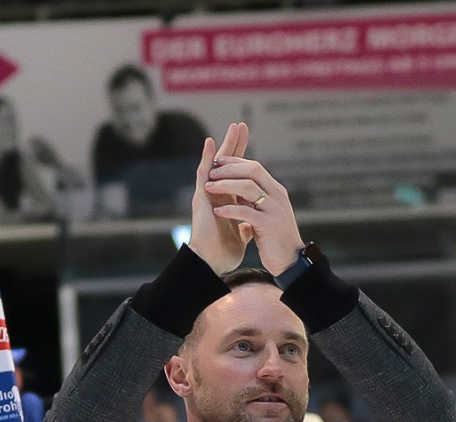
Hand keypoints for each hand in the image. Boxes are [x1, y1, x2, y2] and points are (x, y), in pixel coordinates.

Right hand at [188, 122, 252, 274]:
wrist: (213, 262)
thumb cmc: (224, 251)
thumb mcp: (242, 234)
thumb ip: (246, 224)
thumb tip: (254, 222)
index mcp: (227, 199)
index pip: (236, 173)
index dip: (243, 157)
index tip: (250, 140)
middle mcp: (216, 193)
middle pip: (227, 164)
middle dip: (234, 144)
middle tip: (241, 125)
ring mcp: (208, 194)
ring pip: (216, 164)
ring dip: (224, 145)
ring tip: (232, 127)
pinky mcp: (201, 198)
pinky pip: (203, 174)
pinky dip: (207, 158)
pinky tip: (210, 142)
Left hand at [208, 148, 304, 275]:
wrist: (290, 262)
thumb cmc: (275, 240)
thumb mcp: (266, 214)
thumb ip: (255, 201)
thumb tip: (237, 189)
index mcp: (277, 192)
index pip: (255, 167)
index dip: (235, 162)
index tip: (217, 162)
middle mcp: (278, 197)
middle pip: (252, 171)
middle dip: (229, 169)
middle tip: (211, 172)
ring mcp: (274, 210)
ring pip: (248, 187)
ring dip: (225, 185)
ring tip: (209, 188)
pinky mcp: (269, 225)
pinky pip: (246, 212)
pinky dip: (229, 209)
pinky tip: (217, 211)